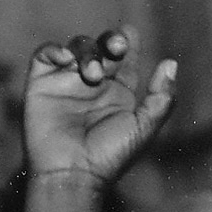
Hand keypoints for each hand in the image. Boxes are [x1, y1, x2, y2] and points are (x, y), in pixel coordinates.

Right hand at [22, 27, 175, 184]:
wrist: (71, 174)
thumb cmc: (108, 157)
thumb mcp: (143, 128)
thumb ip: (161, 97)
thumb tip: (170, 63)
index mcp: (117, 92)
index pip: (123, 56)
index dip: (127, 41)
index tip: (129, 36)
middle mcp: (91, 84)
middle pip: (101, 45)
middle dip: (110, 41)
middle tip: (117, 48)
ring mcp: (65, 83)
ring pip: (77, 47)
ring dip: (87, 53)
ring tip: (93, 74)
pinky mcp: (40, 85)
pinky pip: (44, 55)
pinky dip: (53, 49)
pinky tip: (64, 59)